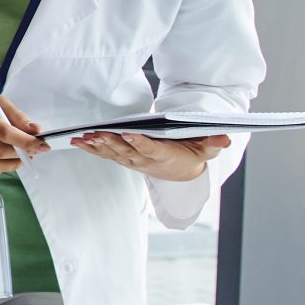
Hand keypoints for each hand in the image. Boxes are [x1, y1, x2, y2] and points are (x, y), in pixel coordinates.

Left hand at [74, 131, 227, 181]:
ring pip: (114, 154)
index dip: (139, 142)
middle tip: (97, 134)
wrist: (183, 171)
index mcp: (165, 156)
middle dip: (112, 143)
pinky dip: (92, 149)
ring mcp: (134, 161)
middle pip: (127, 152)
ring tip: (84, 138)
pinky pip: (107, 155)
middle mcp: (146, 161)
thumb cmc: (193, 154)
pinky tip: (79, 142)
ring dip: (98, 146)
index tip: (128, 133)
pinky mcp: (125, 159)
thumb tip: (225, 137)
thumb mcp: (206, 150)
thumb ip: (213, 143)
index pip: (151, 149)